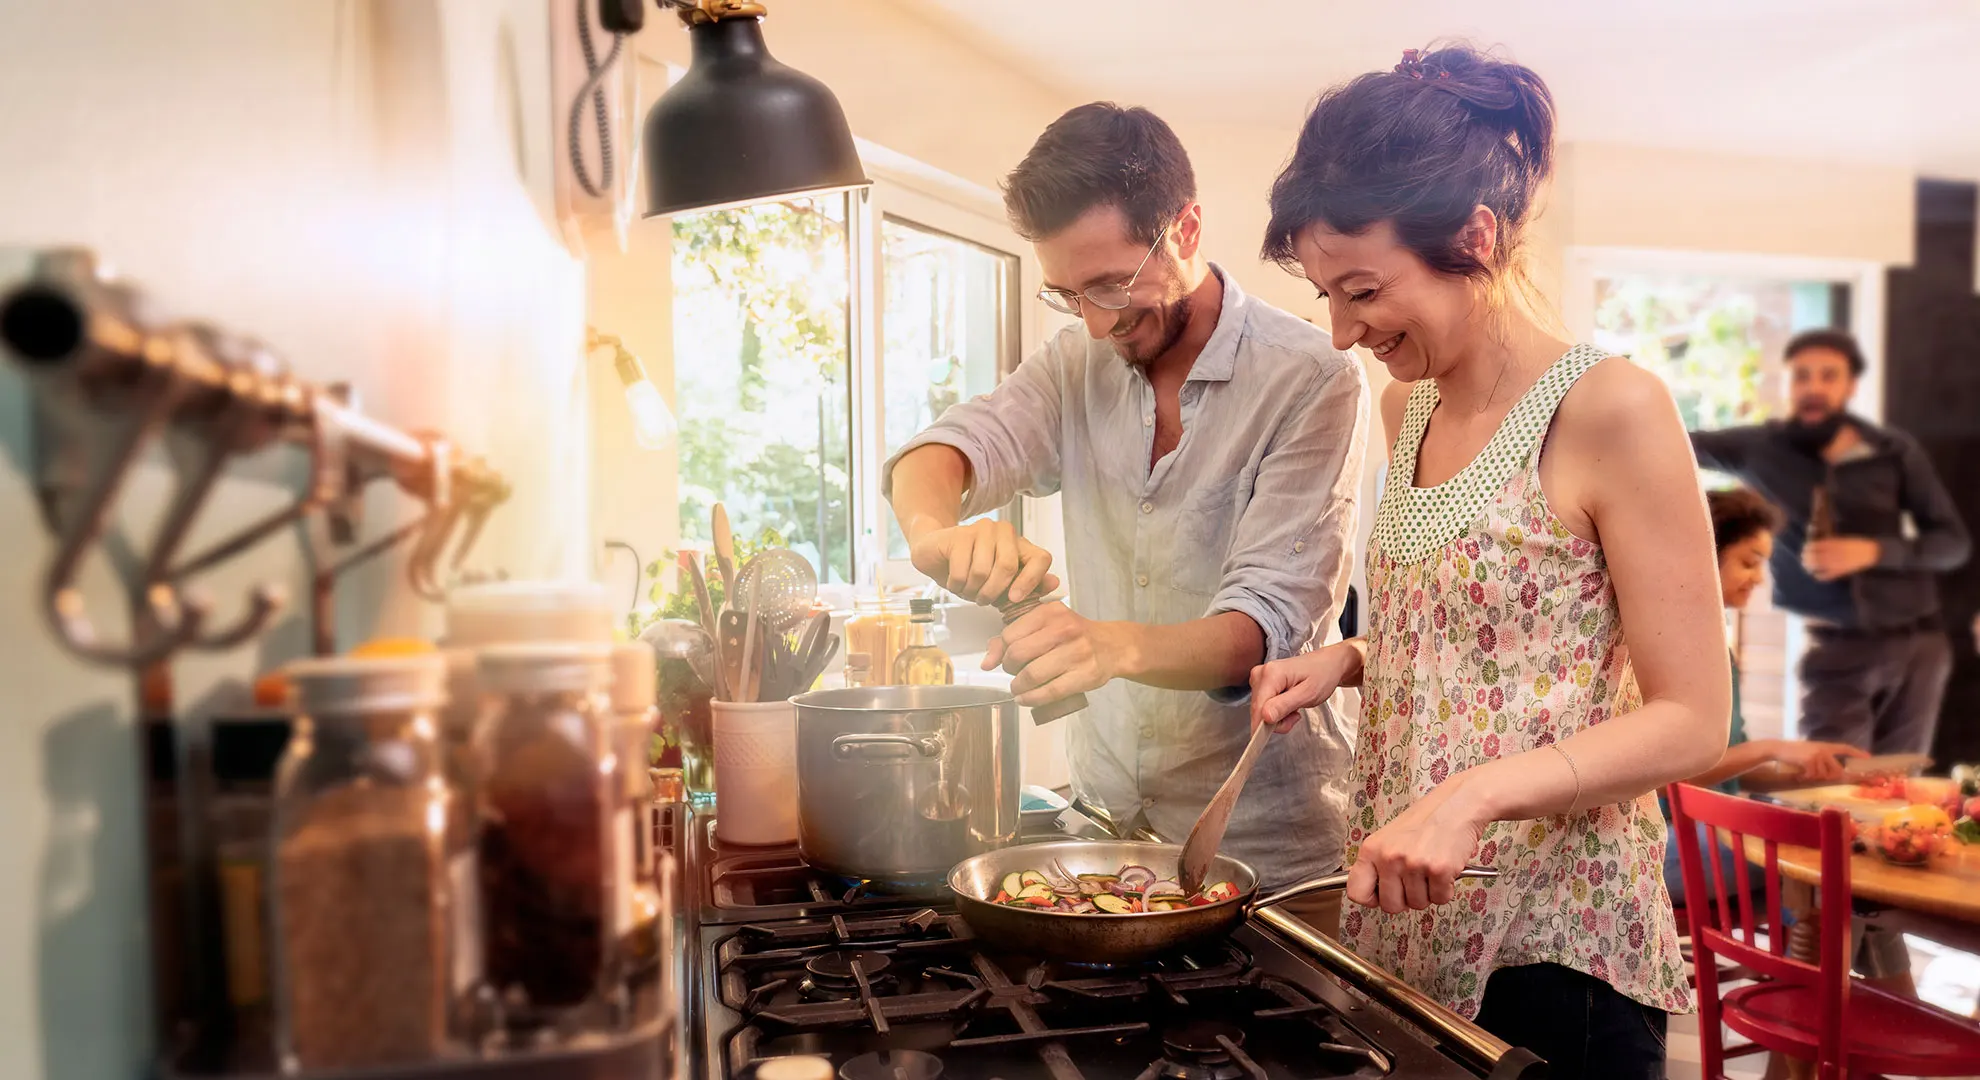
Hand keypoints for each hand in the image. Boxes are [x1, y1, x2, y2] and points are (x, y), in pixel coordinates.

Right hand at [907, 518, 1057, 604]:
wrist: (936, 554)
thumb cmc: (971, 570)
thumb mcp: (1003, 586)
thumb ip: (1028, 586)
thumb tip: (1055, 582)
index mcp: (1020, 544)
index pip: (1041, 559)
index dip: (1031, 581)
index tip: (1014, 598)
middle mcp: (1005, 532)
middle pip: (1008, 566)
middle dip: (993, 592)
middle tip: (982, 599)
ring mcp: (983, 529)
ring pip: (983, 571)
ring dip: (972, 590)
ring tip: (967, 589)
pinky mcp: (960, 534)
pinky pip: (962, 570)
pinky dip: (957, 585)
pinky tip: (954, 581)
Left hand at [983, 600, 1119, 705]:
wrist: (1113, 646)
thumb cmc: (1074, 635)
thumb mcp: (1046, 625)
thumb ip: (1014, 636)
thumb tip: (986, 662)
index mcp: (1050, 612)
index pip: (1010, 634)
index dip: (1002, 651)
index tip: (1007, 658)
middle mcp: (1064, 629)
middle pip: (1018, 654)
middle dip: (1009, 669)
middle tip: (1013, 674)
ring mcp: (1076, 653)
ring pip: (1031, 675)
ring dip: (1018, 687)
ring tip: (1019, 688)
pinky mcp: (1084, 676)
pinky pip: (1049, 692)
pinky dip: (1031, 699)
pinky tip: (1026, 699)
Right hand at [1249, 645, 1350, 732]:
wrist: (1327, 664)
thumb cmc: (1322, 676)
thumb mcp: (1308, 694)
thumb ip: (1285, 705)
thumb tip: (1265, 717)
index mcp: (1271, 674)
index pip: (1258, 707)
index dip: (1263, 726)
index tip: (1272, 736)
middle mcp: (1260, 673)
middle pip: (1258, 710)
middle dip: (1275, 721)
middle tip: (1295, 716)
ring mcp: (1259, 677)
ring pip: (1260, 710)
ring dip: (1277, 717)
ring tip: (1295, 708)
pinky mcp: (1261, 683)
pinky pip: (1263, 706)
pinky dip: (1276, 711)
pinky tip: (1288, 704)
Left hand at [1345, 776, 1487, 913]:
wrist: (1457, 805)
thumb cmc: (1425, 821)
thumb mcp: (1389, 838)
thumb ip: (1378, 865)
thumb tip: (1372, 894)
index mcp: (1371, 850)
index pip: (1356, 892)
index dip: (1372, 899)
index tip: (1383, 894)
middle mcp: (1389, 858)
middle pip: (1390, 906)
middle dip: (1405, 899)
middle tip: (1415, 880)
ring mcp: (1413, 865)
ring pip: (1418, 904)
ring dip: (1428, 892)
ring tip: (1430, 867)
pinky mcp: (1439, 870)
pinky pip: (1440, 899)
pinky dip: (1446, 889)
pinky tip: (1445, 868)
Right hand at [1769, 739, 1867, 781]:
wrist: (1778, 748)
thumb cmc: (1794, 752)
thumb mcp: (1811, 752)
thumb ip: (1823, 760)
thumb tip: (1833, 773)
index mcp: (1825, 746)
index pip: (1844, 748)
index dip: (1857, 752)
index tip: (1868, 757)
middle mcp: (1823, 749)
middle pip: (1836, 769)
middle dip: (1829, 776)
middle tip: (1815, 775)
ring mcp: (1817, 754)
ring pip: (1824, 774)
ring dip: (1814, 776)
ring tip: (1804, 772)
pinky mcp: (1810, 760)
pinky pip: (1813, 775)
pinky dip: (1806, 777)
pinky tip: (1800, 773)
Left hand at [1802, 537, 1879, 581]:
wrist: (1870, 552)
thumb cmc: (1855, 544)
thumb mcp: (1841, 540)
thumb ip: (1828, 542)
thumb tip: (1814, 544)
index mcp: (1833, 544)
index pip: (1814, 546)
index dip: (1807, 548)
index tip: (1805, 548)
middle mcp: (1833, 553)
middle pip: (1813, 556)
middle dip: (1806, 558)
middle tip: (1803, 558)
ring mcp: (1836, 563)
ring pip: (1817, 566)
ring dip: (1810, 567)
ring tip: (1807, 567)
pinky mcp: (1840, 571)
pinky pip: (1826, 575)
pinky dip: (1819, 576)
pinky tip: (1816, 575)